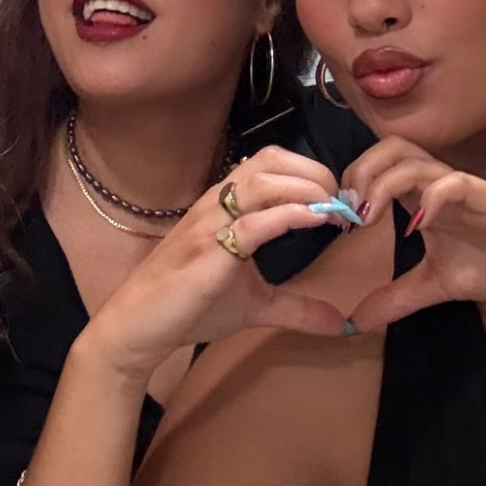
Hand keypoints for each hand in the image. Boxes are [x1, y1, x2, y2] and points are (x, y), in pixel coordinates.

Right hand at [87, 145, 349, 381]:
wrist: (140, 325)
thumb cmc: (190, 307)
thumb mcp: (256, 306)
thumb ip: (297, 308)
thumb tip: (340, 324)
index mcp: (224, 204)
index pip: (272, 162)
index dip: (312, 173)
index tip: (339, 203)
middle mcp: (217, 203)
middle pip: (273, 160)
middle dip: (317, 174)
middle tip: (344, 205)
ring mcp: (211, 222)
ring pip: (264, 181)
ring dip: (308, 190)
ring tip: (334, 214)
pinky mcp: (209, 250)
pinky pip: (254, 221)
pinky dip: (291, 216)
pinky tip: (315, 224)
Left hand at [342, 136, 485, 331]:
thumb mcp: (436, 285)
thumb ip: (397, 298)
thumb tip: (358, 321)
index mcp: (420, 199)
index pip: (375, 167)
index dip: (350, 186)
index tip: (340, 224)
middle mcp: (436, 186)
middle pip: (389, 149)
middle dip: (360, 172)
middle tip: (351, 214)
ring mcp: (461, 189)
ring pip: (414, 159)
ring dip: (384, 182)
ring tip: (371, 216)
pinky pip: (456, 182)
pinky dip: (433, 195)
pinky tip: (420, 224)